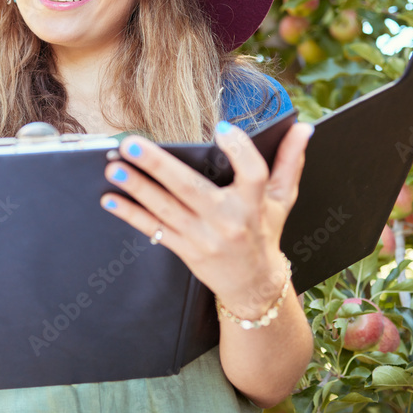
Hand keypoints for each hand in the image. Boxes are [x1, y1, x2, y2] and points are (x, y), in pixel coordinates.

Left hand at [100, 121, 312, 317]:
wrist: (254, 285)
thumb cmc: (265, 231)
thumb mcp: (281, 199)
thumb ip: (290, 161)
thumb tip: (303, 127)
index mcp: (255, 203)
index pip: (253, 173)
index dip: (240, 150)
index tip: (222, 128)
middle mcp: (228, 221)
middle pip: (191, 189)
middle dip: (158, 166)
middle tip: (131, 145)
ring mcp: (204, 238)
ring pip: (166, 209)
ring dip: (137, 188)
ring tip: (113, 168)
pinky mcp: (186, 250)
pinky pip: (154, 230)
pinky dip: (130, 215)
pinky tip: (109, 199)